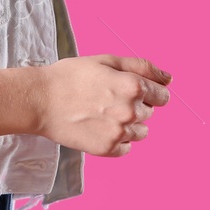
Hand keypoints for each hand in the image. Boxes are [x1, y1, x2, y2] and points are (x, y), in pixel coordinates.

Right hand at [31, 55, 171, 156]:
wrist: (40, 100)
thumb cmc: (72, 76)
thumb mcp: (108, 60)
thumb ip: (143, 68)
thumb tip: (169, 80)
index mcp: (133, 86)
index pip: (162, 96)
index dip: (148, 91)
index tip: (130, 91)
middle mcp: (130, 111)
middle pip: (149, 113)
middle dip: (135, 106)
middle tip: (107, 100)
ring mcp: (119, 132)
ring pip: (140, 132)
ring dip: (128, 124)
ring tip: (102, 115)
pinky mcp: (107, 149)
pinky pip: (126, 148)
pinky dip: (117, 140)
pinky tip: (99, 128)